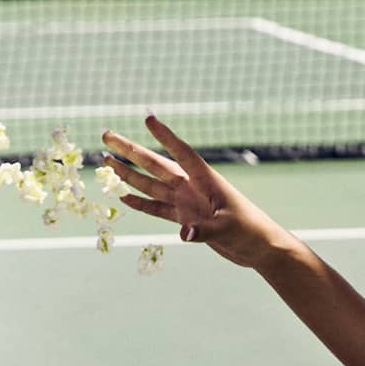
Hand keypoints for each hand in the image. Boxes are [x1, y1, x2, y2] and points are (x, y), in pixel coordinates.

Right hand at [102, 116, 286, 267]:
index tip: (147, 118)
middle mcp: (192, 187)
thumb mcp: (228, 230)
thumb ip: (205, 231)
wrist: (258, 248)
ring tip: (107, 160)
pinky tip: (123, 197)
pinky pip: (157, 208)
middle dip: (131, 150)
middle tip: (106, 134)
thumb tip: (184, 234)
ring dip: (129, 174)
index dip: (165, 136)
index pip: (182, 153)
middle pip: (155, 164)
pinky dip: (140, 204)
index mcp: (205, 180)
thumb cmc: (250, 232)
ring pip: (151, 184)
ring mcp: (186, 202)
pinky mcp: (185, 218)